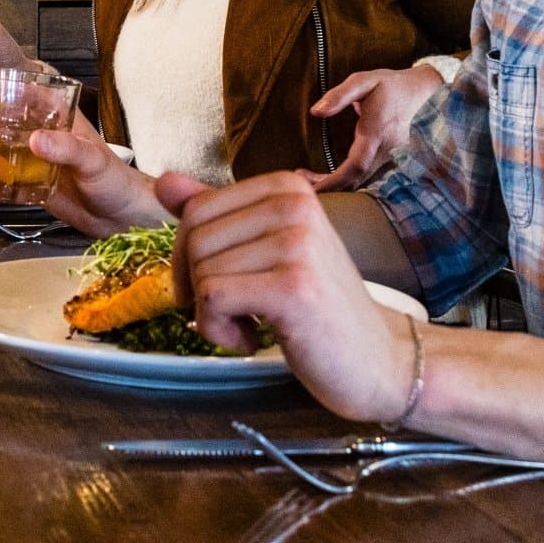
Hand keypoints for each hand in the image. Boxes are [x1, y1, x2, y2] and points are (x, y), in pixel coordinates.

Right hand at [0, 114, 164, 236]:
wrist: (123, 218)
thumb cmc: (115, 180)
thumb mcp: (92, 160)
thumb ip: (66, 147)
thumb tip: (34, 140)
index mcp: (57, 118)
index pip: (21, 94)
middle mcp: (42, 135)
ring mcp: (35, 161)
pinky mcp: (32, 185)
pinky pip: (3, 183)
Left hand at [157, 169, 416, 422]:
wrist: (378, 360)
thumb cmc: (316, 306)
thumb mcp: (266, 251)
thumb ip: (218, 216)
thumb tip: (165, 183)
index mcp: (286, 187)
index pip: (196, 209)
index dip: (189, 256)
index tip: (222, 282)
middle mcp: (294, 204)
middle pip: (194, 239)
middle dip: (198, 285)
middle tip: (236, 311)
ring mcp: (297, 243)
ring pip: (202, 271)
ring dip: (211, 314)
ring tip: (253, 325)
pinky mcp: (293, 287)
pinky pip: (213, 300)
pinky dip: (218, 330)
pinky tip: (252, 339)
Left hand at [310, 64, 447, 190]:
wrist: (426, 91)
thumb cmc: (391, 85)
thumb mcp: (364, 81)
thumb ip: (339, 95)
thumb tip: (316, 112)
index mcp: (378, 133)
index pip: (355, 166)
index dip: (333, 180)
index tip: (310, 184)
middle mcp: (387, 151)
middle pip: (357, 181)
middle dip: (329, 187)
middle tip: (303, 179)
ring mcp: (392, 158)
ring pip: (363, 182)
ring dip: (337, 185)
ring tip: (309, 178)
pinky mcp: (393, 160)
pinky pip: (370, 177)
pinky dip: (349, 180)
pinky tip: (330, 177)